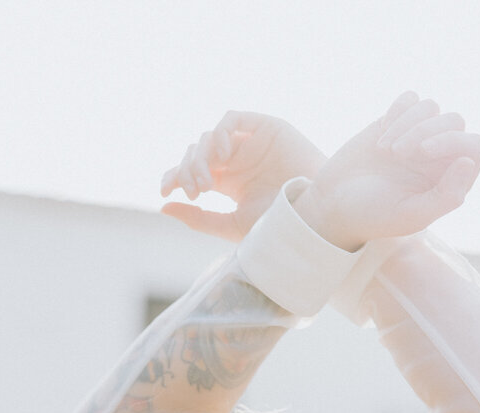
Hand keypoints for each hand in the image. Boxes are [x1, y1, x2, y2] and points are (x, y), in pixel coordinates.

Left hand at [159, 112, 326, 241]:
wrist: (315, 217)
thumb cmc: (278, 226)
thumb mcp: (231, 225)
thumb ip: (198, 217)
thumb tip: (164, 208)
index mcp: (227, 182)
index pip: (190, 172)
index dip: (173, 177)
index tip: (165, 194)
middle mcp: (236, 159)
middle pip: (196, 154)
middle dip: (188, 172)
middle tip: (196, 194)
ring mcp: (250, 142)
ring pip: (209, 138)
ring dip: (200, 159)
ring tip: (208, 185)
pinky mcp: (265, 127)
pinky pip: (231, 120)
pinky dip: (220, 135)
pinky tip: (222, 158)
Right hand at [294, 91, 479, 250]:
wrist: (333, 204)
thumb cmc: (374, 216)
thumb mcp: (411, 215)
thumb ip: (446, 196)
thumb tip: (468, 161)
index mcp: (450, 181)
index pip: (474, 146)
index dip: (453, 141)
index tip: (422, 153)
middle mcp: (439, 156)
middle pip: (455, 121)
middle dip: (426, 131)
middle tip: (397, 154)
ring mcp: (419, 136)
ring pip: (432, 107)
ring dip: (407, 124)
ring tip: (386, 151)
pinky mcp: (398, 121)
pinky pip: (410, 99)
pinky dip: (397, 111)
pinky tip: (381, 135)